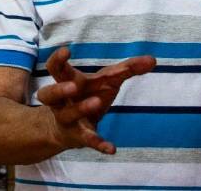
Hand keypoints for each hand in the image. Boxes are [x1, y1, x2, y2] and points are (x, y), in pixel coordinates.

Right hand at [36, 47, 155, 154]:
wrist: (69, 130)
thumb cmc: (89, 94)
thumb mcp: (107, 80)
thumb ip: (128, 69)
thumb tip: (153, 59)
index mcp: (67, 81)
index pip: (55, 69)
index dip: (57, 60)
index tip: (66, 51)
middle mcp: (61, 101)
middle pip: (48, 94)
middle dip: (59, 90)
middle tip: (73, 85)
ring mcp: (68, 120)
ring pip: (68, 115)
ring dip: (81, 109)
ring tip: (96, 102)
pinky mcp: (80, 137)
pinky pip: (87, 141)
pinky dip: (99, 144)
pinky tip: (112, 148)